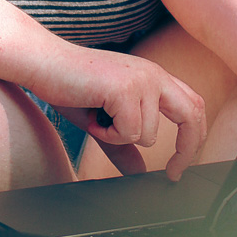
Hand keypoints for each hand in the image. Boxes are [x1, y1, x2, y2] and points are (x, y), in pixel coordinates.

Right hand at [50, 48, 206, 179]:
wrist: (42, 63)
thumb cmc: (69, 87)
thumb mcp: (104, 122)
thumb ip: (124, 145)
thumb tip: (139, 173)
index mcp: (153, 76)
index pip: (192, 105)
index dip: (195, 136)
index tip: (180, 166)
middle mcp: (153, 74)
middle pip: (191, 115)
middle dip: (187, 150)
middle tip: (173, 174)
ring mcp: (141, 80)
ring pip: (148, 135)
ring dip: (119, 138)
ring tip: (97, 120)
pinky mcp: (125, 89)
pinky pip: (128, 133)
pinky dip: (107, 135)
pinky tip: (92, 116)